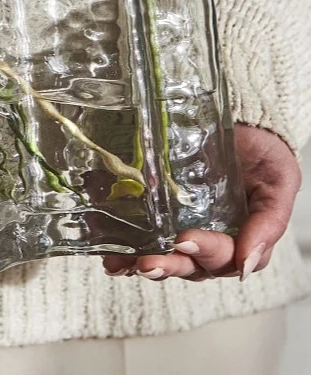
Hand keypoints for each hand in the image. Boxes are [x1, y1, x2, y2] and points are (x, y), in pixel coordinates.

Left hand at [103, 123, 301, 281]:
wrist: (243, 121)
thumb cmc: (265, 153)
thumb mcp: (278, 182)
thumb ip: (270, 221)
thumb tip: (248, 264)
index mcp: (241, 238)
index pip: (223, 257)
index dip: (204, 252)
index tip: (184, 240)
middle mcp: (209, 237)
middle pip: (189, 263)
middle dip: (168, 265)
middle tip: (147, 262)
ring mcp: (182, 224)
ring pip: (165, 254)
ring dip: (143, 262)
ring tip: (122, 264)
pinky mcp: (159, 209)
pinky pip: (143, 234)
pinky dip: (126, 246)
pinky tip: (109, 253)